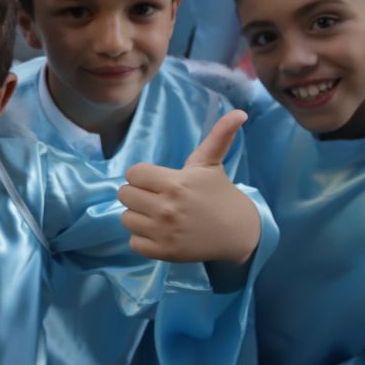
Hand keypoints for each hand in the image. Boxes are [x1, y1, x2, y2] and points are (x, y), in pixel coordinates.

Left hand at [120, 111, 259, 263]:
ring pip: (126, 219)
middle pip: (124, 195)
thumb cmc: (219, 193)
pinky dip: (143, 238)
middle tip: (156, 197)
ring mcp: (163, 232)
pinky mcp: (164, 252)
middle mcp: (166, 207)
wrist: (237, 231)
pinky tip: (159, 232)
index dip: (142, 175)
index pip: (132, 174)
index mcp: (175, 183)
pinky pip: (133, 242)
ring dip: (138, 216)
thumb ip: (219, 136)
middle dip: (138, 194)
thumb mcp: (212, 164)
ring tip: (157, 214)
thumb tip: (240, 112)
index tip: (157, 180)